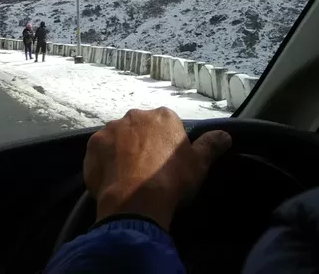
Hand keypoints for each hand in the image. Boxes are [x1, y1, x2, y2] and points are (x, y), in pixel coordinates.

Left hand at [83, 107, 231, 229]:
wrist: (135, 201)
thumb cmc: (172, 181)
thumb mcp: (199, 165)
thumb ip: (211, 145)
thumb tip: (225, 135)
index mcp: (162, 116)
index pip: (166, 125)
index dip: (167, 145)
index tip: (167, 163)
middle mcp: (135, 116)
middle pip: (140, 128)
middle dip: (143, 144)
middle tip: (147, 170)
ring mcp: (110, 129)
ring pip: (118, 138)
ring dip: (122, 151)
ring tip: (128, 177)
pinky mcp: (92, 145)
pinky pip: (100, 152)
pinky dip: (105, 162)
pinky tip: (112, 179)